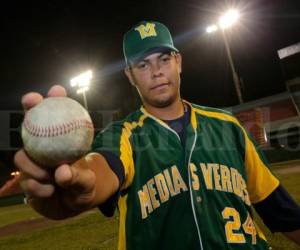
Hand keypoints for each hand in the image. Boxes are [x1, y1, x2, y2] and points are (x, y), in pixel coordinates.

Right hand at [14, 85, 98, 218]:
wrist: (73, 205)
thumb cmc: (84, 186)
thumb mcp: (87, 182)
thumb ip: (78, 177)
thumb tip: (60, 171)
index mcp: (63, 144)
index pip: (58, 119)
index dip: (55, 100)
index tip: (57, 90)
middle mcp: (45, 149)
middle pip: (32, 124)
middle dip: (30, 108)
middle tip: (31, 100)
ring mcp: (33, 163)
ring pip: (22, 156)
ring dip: (34, 167)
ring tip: (50, 177)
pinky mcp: (26, 180)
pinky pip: (25, 181)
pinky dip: (37, 187)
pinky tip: (49, 191)